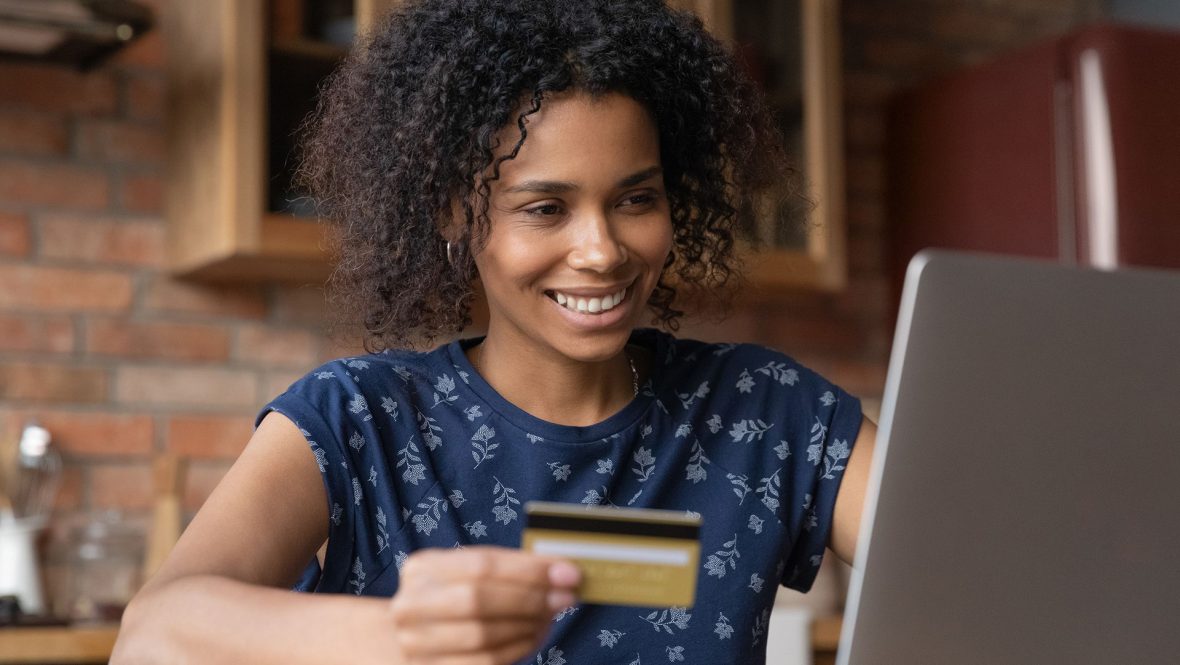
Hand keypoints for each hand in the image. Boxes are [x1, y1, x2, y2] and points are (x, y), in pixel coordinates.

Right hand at [387, 546, 580, 663]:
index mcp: (422, 568)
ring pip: (483, 636)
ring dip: (527, 626)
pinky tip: (533, 637)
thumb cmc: (456, 598)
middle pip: (478, 600)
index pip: (481, 565)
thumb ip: (510, 569)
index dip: (528, 570)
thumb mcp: (472, 574)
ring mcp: (415, 644)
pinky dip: (516, 650)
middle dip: (530, 599)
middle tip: (565, 597)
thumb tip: (562, 572)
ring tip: (550, 617)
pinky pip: (484, 663)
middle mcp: (411, 605)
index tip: (568, 574)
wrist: (419, 635)